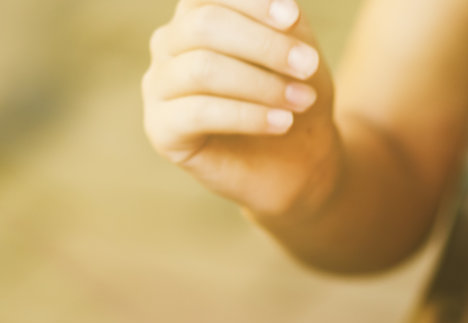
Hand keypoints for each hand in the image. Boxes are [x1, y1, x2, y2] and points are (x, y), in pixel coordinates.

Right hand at [142, 0, 341, 217]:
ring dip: (261, 84)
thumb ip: (286, 22)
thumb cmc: (295, 95)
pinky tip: (282, 123)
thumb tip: (282, 6)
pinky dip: (247, 116)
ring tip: (301, 101)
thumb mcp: (300, 50)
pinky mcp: (161, 129)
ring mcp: (159, 85)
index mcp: (197, 13)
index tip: (293, 18)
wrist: (297, 161)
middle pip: (204, 25)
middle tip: (308, 66)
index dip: (251, 1)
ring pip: (202, 69)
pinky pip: (198, 112)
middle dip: (263, 45)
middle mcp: (170, 42)